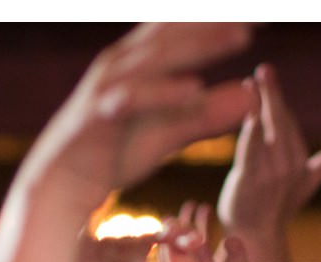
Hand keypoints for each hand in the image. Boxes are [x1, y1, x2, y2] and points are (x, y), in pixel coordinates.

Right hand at [17, 23, 252, 210]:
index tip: (261, 13)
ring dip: (200, 44)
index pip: (182, 29)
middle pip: (174, 31)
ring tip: (240, 36)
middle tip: (259, 11)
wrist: (59, 186)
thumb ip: (205, 115)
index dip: (219, 18)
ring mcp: (106, 86)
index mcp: (136, 62)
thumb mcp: (166, 134)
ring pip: (158, 57)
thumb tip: (250, 99)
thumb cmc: (110, 155)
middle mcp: (120, 64)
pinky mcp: (96, 115)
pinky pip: (133, 99)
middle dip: (215, 18)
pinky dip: (163, 92)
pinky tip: (194, 89)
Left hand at [216, 62, 320, 261]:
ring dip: (258, 105)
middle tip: (263, 70)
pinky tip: (247, 116)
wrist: (257, 239)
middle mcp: (288, 164)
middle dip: (272, 94)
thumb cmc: (277, 210)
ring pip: (264, 132)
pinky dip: (249, 134)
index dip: (277, 101)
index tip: (266, 77)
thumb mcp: (305, 185)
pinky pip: (250, 152)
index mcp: (300, 160)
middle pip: (280, 122)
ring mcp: (269, 173)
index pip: (287, 124)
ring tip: (250, 84)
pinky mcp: (249, 181)